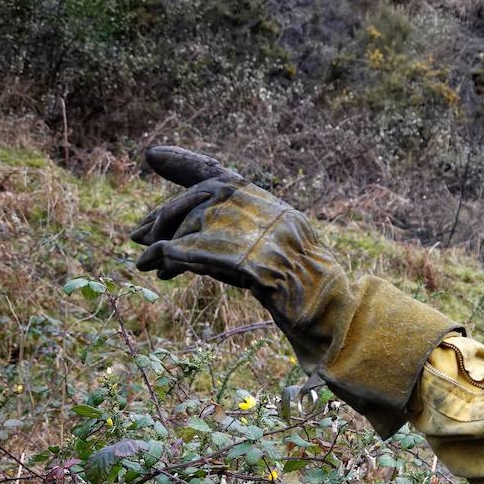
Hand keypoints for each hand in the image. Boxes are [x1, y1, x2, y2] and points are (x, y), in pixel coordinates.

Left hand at [130, 146, 450, 437]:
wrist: (347, 328)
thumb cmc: (323, 313)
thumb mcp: (283, 274)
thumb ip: (249, 255)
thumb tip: (194, 256)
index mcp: (281, 215)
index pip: (225, 177)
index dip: (187, 164)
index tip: (152, 156)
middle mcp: (273, 216)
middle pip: (205, 196)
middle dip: (165, 213)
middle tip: (135, 234)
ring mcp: (267, 237)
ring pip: (199, 220)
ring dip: (164, 237)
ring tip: (143, 258)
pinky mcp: (255, 262)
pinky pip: (200, 251)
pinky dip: (172, 257)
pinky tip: (156, 270)